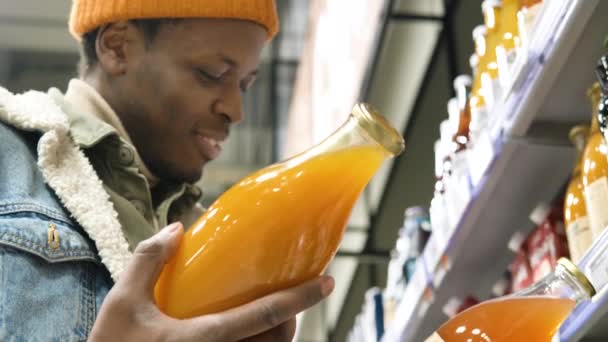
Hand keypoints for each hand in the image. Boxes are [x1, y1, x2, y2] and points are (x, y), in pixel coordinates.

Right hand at [88, 222, 333, 341]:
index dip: (302, 298)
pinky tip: (246, 329)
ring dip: (277, 334)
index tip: (327, 282)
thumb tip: (178, 227)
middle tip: (294, 294)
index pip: (266, 315)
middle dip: (292, 319)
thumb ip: (149, 260)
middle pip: (278, 341)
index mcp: (204, 339)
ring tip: (274, 310)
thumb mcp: (122, 302)